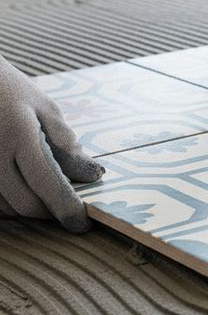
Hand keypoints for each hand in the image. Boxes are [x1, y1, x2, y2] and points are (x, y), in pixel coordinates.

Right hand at [0, 55, 103, 231]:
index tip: (83, 223)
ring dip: (29, 209)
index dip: (67, 208)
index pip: (48, 183)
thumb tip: (92, 174)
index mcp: (20, 136)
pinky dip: (10, 204)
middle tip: (68, 208)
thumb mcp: (45, 108)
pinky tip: (23, 189)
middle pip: (26, 204)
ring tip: (46, 194)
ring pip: (6, 209)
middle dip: (51, 213)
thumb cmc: (11, 92)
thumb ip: (67, 142)